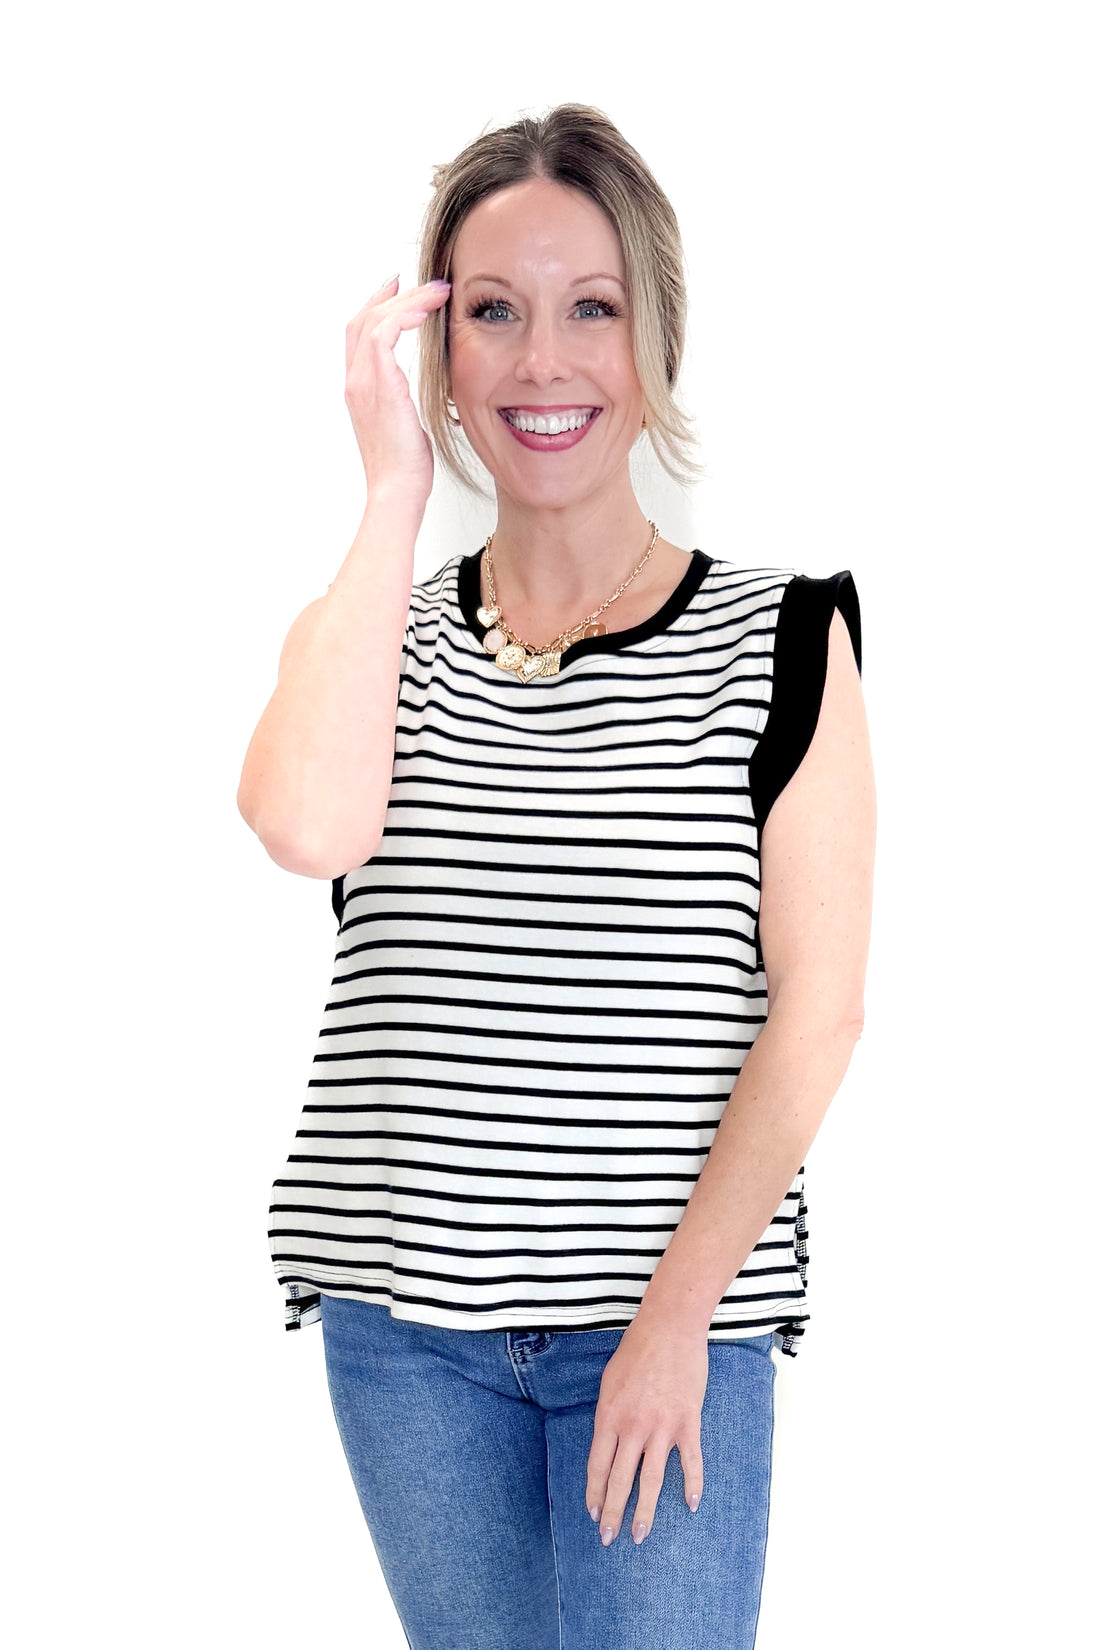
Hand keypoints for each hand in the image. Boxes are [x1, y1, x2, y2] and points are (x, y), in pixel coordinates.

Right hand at [344, 273, 450, 506]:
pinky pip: (383, 334)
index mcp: (358, 389)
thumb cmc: (405, 469)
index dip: (378, 307)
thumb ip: (401, 401)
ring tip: (438, 292)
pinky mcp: (378, 386)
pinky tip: (426, 312)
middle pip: (363, 320)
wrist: (396, 491)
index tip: (400, 291)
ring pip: (375, 321)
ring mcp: (362, 382)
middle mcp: (354, 381)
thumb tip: (414, 394)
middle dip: (394, 295)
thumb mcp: (404, 425)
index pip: (359, 335)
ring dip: (408, 301)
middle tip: (426, 284)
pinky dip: (403, 316)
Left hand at [585, 1313, 709, 1545]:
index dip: (594, 1493)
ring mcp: (662, 1427)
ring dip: (645, 1511)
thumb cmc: (636, 1350)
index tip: (593, 1513)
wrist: (669, 1328)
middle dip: (612, 1513)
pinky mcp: (687, 1422)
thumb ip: (608, 1415)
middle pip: (620, 1480)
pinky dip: (692, 1485)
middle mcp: (632, 1427)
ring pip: (651, 1480)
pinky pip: (690, 1461)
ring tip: (639, 1535)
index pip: (597, 1466)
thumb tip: (608, 1442)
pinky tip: (692, 1505)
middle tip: (608, 1539)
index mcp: (609, 1416)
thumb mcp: (608, 1381)